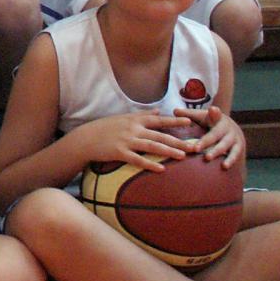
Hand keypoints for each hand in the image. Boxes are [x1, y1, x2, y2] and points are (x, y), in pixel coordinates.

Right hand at [81, 111, 195, 171]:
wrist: (85, 138)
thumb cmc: (105, 128)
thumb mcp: (124, 118)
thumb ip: (142, 115)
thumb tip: (158, 111)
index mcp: (135, 120)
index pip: (158, 120)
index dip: (174, 121)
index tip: (189, 121)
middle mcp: (133, 129)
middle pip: (159, 135)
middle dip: (178, 141)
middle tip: (194, 146)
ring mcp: (126, 141)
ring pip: (151, 146)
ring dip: (168, 151)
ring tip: (182, 157)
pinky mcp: (119, 152)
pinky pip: (137, 159)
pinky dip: (149, 164)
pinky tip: (160, 169)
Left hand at [178, 105, 243, 168]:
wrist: (233, 130)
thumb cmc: (211, 123)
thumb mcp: (202, 116)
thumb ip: (189, 114)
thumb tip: (175, 111)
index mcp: (217, 118)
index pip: (215, 114)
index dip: (214, 113)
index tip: (213, 110)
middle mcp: (227, 127)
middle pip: (215, 134)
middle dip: (206, 141)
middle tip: (195, 148)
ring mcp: (234, 138)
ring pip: (225, 145)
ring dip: (216, 151)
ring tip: (207, 157)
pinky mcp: (239, 147)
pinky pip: (235, 154)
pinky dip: (230, 160)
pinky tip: (224, 166)